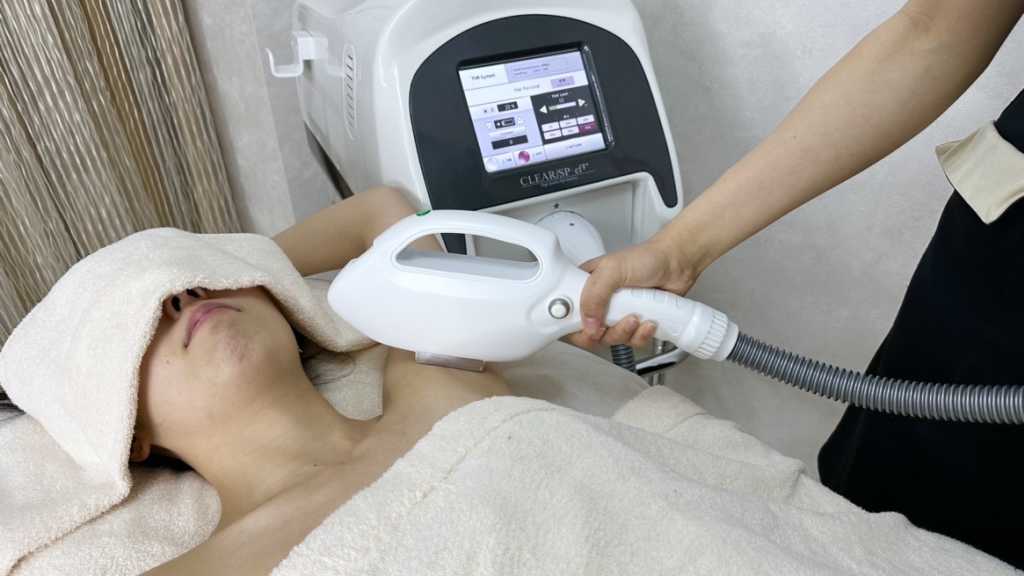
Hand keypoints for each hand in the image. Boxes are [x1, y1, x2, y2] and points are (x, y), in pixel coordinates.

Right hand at [567, 236, 699, 348]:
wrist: (677, 263)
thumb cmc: (646, 258)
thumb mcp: (612, 270)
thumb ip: (594, 295)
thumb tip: (589, 324)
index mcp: (586, 287)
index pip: (568, 314)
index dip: (572, 326)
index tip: (585, 326)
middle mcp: (599, 302)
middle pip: (589, 333)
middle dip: (603, 333)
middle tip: (612, 323)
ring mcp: (618, 314)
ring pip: (611, 339)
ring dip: (625, 333)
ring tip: (636, 317)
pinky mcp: (636, 324)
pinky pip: (632, 341)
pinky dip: (641, 335)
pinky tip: (649, 322)